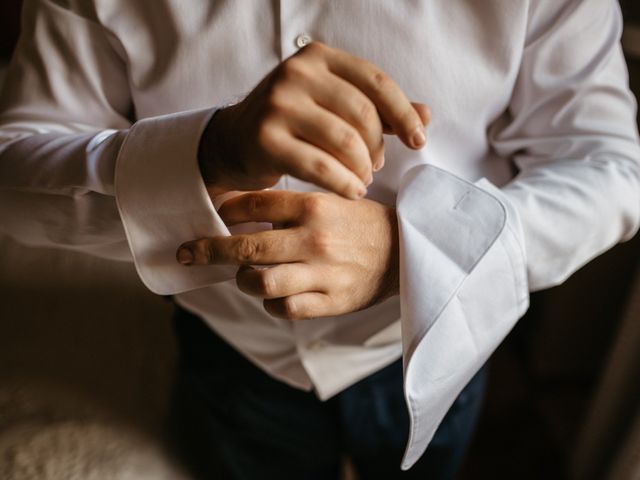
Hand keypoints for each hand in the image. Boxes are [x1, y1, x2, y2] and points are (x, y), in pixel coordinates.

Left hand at [176, 190, 398, 319]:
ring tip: (243, 274)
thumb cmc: (359, 223)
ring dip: (242, 279)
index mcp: (315, 206)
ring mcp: (323, 273)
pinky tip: (273, 292)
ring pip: (259, 282)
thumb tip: (235, 213)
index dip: (224, 211)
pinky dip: (269, 301)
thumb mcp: (330, 199)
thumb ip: (289, 206)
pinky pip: (282, 308)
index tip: (213, 216)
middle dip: (206, 251)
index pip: (254, 205)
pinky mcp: (331, 302)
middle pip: (245, 248)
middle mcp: (315, 239)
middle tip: (184, 254)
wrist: (405, 251)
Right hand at [199, 41, 430, 198]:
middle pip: (362, 114)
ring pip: (344, 141)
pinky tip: (351, 191)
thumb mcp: (333, 106)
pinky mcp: (266, 138)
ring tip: (363, 181)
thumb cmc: (293, 124)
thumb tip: (427, 114)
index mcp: (318, 57)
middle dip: (378, 147)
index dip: (404, 113)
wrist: (234, 142)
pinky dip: (344, 184)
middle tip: (376, 167)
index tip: (419, 140)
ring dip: (362, 169)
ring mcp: (278, 104)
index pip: (375, 82)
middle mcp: (296, 73)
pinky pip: (320, 166)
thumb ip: (378, 109)